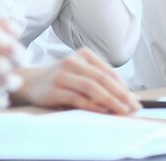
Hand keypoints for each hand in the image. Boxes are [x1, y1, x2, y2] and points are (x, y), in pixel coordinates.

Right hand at [12, 48, 140, 114]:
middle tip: (133, 107)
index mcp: (84, 54)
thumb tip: (126, 96)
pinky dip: (91, 104)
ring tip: (121, 110)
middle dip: (120, 94)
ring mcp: (63, 74)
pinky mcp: (54, 89)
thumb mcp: (80, 73)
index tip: (135, 99)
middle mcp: (74, 61)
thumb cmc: (62, 79)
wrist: (30, 82)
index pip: (108, 72)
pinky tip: (102, 110)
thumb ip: (99, 81)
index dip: (123, 86)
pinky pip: (76, 97)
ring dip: (109, 100)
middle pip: (102, 78)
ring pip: (91, 87)